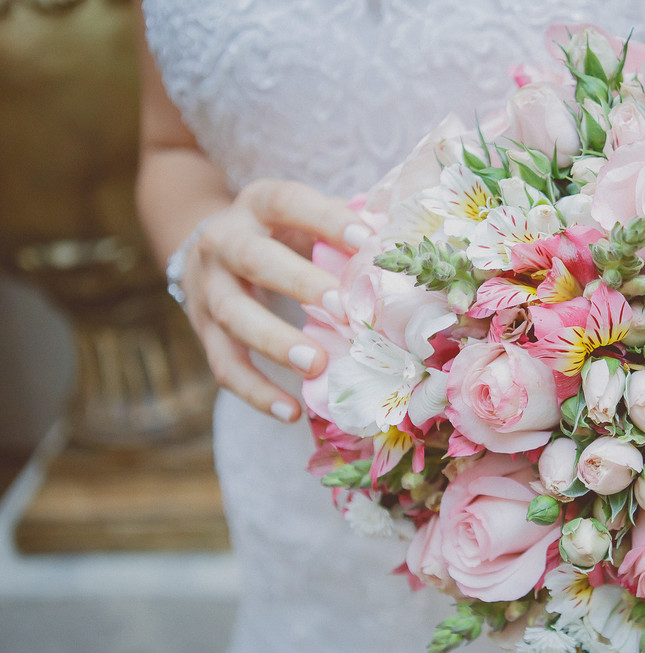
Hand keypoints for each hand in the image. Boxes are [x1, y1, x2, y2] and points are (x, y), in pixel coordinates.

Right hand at [177, 178, 367, 421]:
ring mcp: (208, 288)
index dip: (326, 220)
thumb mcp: (304, 219)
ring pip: (233, 316)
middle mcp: (224, 242)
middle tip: (341, 309)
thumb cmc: (281, 234)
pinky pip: (225, 365)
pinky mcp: (203, 332)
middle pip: (255, 259)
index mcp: (259, 204)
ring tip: (315, 365)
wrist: (208, 251)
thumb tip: (397, 245)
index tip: (365, 240)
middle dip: (299, 283)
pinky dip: (256, 392)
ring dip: (274, 342)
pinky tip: (290, 412)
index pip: (290, 203)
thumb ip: (343, 227)